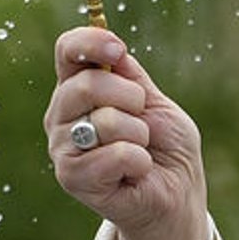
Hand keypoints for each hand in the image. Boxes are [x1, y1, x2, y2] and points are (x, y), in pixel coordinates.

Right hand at [43, 27, 209, 239]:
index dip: (91, 43)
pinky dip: (140, 161)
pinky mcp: (71, 177)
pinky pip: (116, 154)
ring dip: (139, 135)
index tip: (119, 51)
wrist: (177, 195)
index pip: (67, 51)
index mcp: (78, 88)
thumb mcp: (155, 102)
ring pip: (104, 121)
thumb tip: (111, 51)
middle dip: (131, 98)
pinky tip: (137, 172)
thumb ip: (130, 76)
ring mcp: (62, 147)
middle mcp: (61, 115)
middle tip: (143, 119)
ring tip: (141, 150)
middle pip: (86, 84)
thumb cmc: (166, 148)